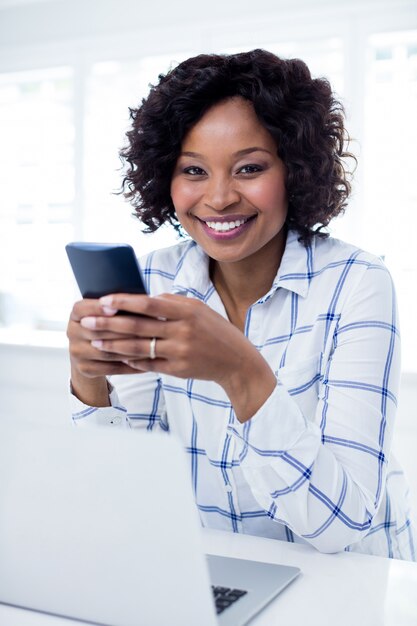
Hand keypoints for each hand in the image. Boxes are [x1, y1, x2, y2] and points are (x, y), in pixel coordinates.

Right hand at [67, 298, 140, 405]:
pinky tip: (147, 362)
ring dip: (132, 350)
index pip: (83, 309)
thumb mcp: (105, 313)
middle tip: (148, 328)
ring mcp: (77, 352)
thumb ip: (117, 306)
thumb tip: (143, 298)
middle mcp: (72, 332)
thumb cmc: (106, 326)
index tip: (115, 308)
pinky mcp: (85, 369)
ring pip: (108, 352)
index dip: (98, 308)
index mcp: (76, 314)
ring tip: (152, 346)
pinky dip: (131, 366)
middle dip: (125, 330)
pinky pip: (112, 368)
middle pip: (99, 332)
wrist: (90, 354)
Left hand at [81, 293, 276, 420]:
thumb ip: (172, 303)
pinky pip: (148, 364)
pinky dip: (130, 360)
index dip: (124, 302)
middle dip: (109, 324)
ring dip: (113, 344)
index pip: (149, 304)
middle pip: (138, 326)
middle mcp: (182, 331)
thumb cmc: (215, 331)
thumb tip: (142, 298)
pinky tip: (115, 357)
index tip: (103, 300)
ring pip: (138, 348)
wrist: (237, 361)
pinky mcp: (177, 370)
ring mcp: (179, 352)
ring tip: (95, 341)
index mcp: (186, 311)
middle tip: (88, 322)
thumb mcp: (198, 309)